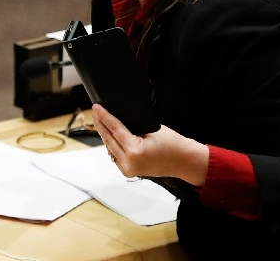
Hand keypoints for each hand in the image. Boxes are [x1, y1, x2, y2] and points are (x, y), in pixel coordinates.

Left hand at [91, 104, 208, 186]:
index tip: (97, 107)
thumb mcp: (152, 129)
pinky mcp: (128, 172)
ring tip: (100, 120)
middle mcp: (128, 163)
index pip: (115, 129)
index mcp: (135, 151)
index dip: (105, 117)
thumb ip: (133, 126)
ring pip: (110, 148)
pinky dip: (111, 144)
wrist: (183, 161)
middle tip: (95, 111)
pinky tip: (108, 134)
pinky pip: (115, 155)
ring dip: (105, 134)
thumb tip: (117, 119)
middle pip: (108, 139)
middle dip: (101, 124)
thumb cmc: (173, 144)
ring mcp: (127, 169)